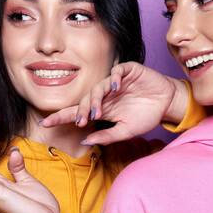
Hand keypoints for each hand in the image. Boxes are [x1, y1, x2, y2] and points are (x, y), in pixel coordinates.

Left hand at [38, 62, 187, 145]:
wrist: (167, 103)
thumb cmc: (146, 116)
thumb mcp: (126, 131)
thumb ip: (107, 136)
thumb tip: (85, 141)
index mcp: (102, 109)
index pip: (77, 112)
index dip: (61, 117)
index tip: (45, 123)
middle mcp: (105, 95)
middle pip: (85, 100)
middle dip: (80, 110)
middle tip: (81, 121)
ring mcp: (115, 82)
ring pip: (98, 87)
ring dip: (96, 99)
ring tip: (98, 111)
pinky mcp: (128, 71)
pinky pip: (117, 72)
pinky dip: (114, 78)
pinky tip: (114, 87)